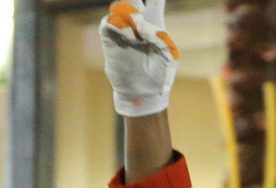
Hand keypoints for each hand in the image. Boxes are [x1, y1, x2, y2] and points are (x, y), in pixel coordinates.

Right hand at [100, 0, 179, 117]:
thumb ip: (158, 38)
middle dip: (134, 0)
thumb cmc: (159, 73)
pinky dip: (114, 24)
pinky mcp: (110, 41)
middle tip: (140, 14)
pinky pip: (107, 24)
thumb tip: (140, 27)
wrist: (143, 92)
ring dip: (128, 13)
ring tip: (137, 30)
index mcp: (155, 22)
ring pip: (119, 7)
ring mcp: (123, 30)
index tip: (154, 0)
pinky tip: (124, 34)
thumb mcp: (168, 56)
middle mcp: (137, 22)